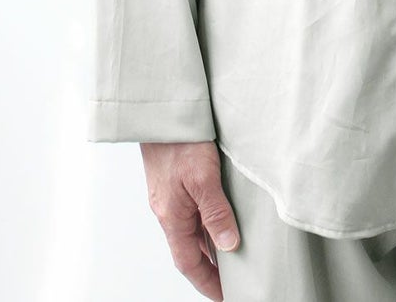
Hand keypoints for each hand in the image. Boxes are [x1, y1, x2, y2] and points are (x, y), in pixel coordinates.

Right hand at [141, 141, 240, 300]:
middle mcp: (167, 209)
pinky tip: (221, 216)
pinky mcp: (174, 180)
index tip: (224, 296)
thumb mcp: (203, 177)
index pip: (188, 262)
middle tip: (234, 278)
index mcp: (171, 216)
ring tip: (234, 253)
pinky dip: (206, 220)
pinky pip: (191, 210)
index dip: (207, 281)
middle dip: (210, 267)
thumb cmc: (180, 141)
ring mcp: (169, 195)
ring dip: (209, 243)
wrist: (161, 111)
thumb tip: (228, 246)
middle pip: (189, 248)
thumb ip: (216, 212)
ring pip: (190, 229)